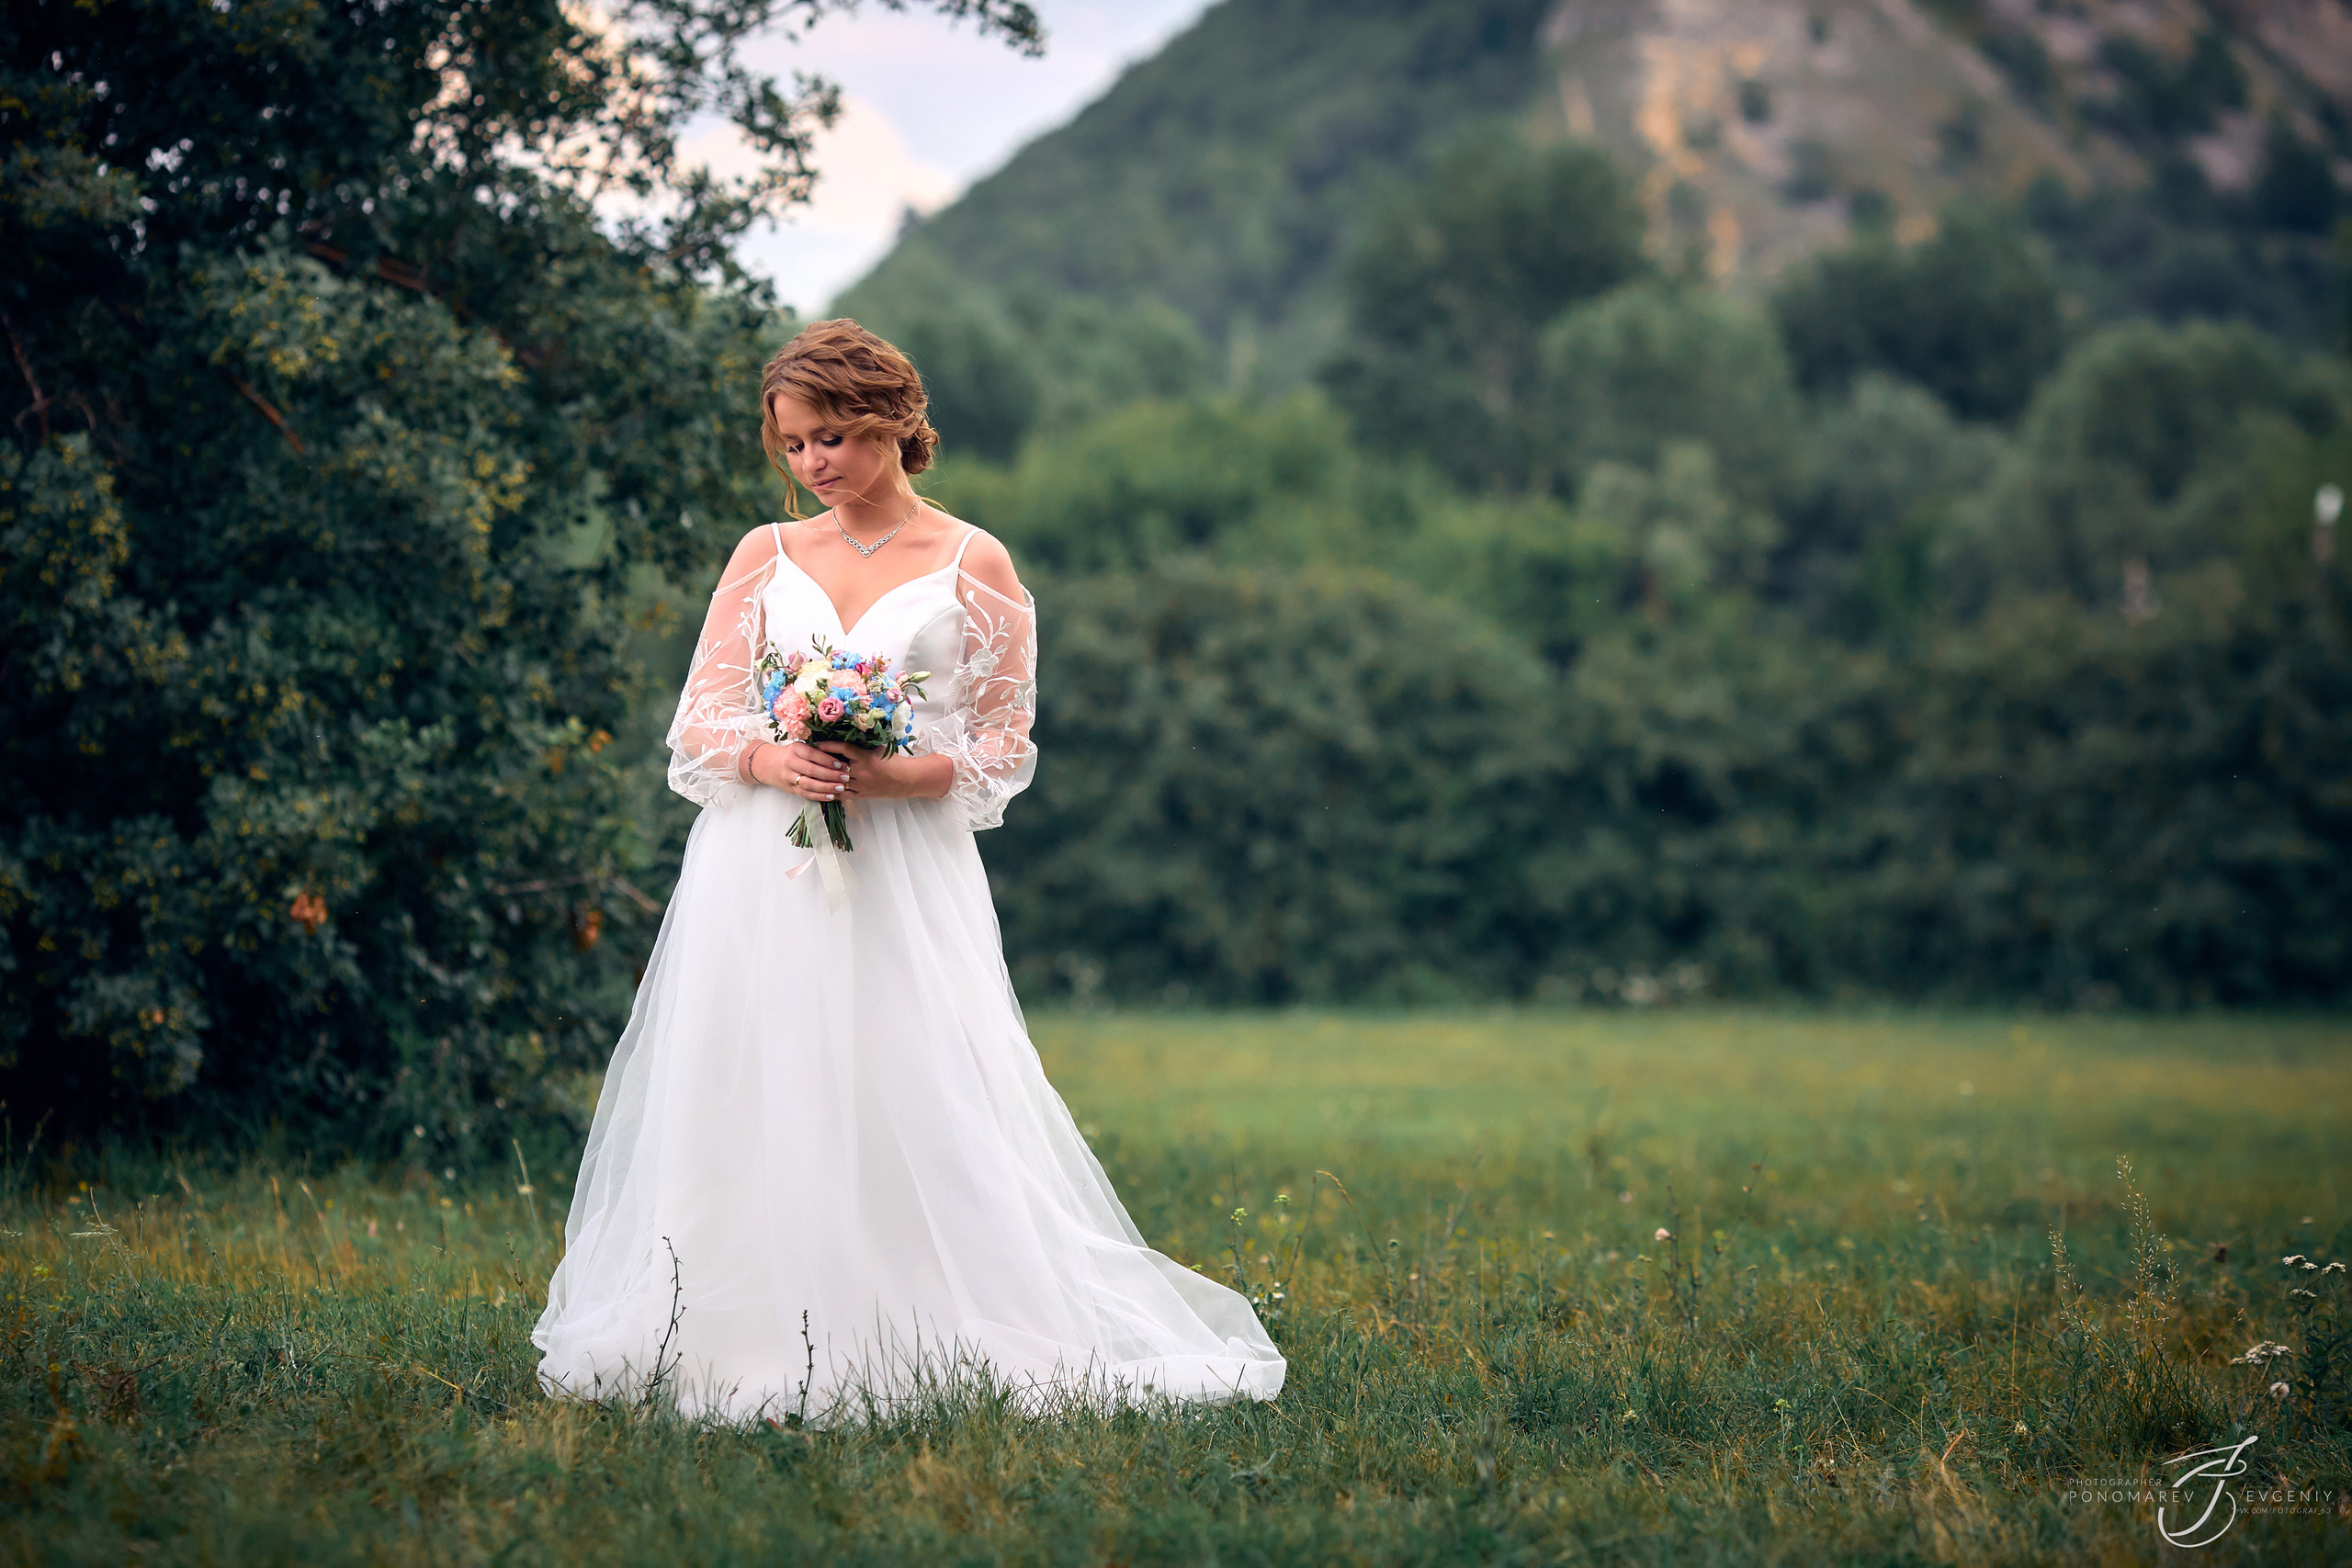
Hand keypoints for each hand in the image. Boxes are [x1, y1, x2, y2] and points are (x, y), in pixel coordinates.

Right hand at [751, 741, 851, 801]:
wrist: (766, 764)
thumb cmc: (789, 754)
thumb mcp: (799, 747)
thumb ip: (815, 750)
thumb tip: (839, 754)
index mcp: (795, 749)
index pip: (812, 754)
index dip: (827, 760)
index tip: (841, 764)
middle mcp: (790, 763)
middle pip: (812, 770)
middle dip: (831, 774)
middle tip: (846, 777)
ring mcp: (788, 777)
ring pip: (809, 784)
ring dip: (826, 787)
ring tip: (841, 788)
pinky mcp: (789, 789)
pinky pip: (805, 794)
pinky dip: (819, 796)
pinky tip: (831, 796)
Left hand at [814, 741, 953, 801]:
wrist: (904, 780)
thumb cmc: (891, 760)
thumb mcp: (877, 748)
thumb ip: (861, 743)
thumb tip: (842, 734)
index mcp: (865, 758)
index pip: (843, 749)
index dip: (829, 745)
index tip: (817, 742)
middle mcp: (861, 772)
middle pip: (836, 767)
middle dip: (821, 762)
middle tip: (808, 757)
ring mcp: (860, 785)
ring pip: (836, 782)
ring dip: (823, 777)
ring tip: (810, 772)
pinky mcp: (860, 795)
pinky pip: (841, 795)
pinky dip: (830, 791)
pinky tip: (819, 787)